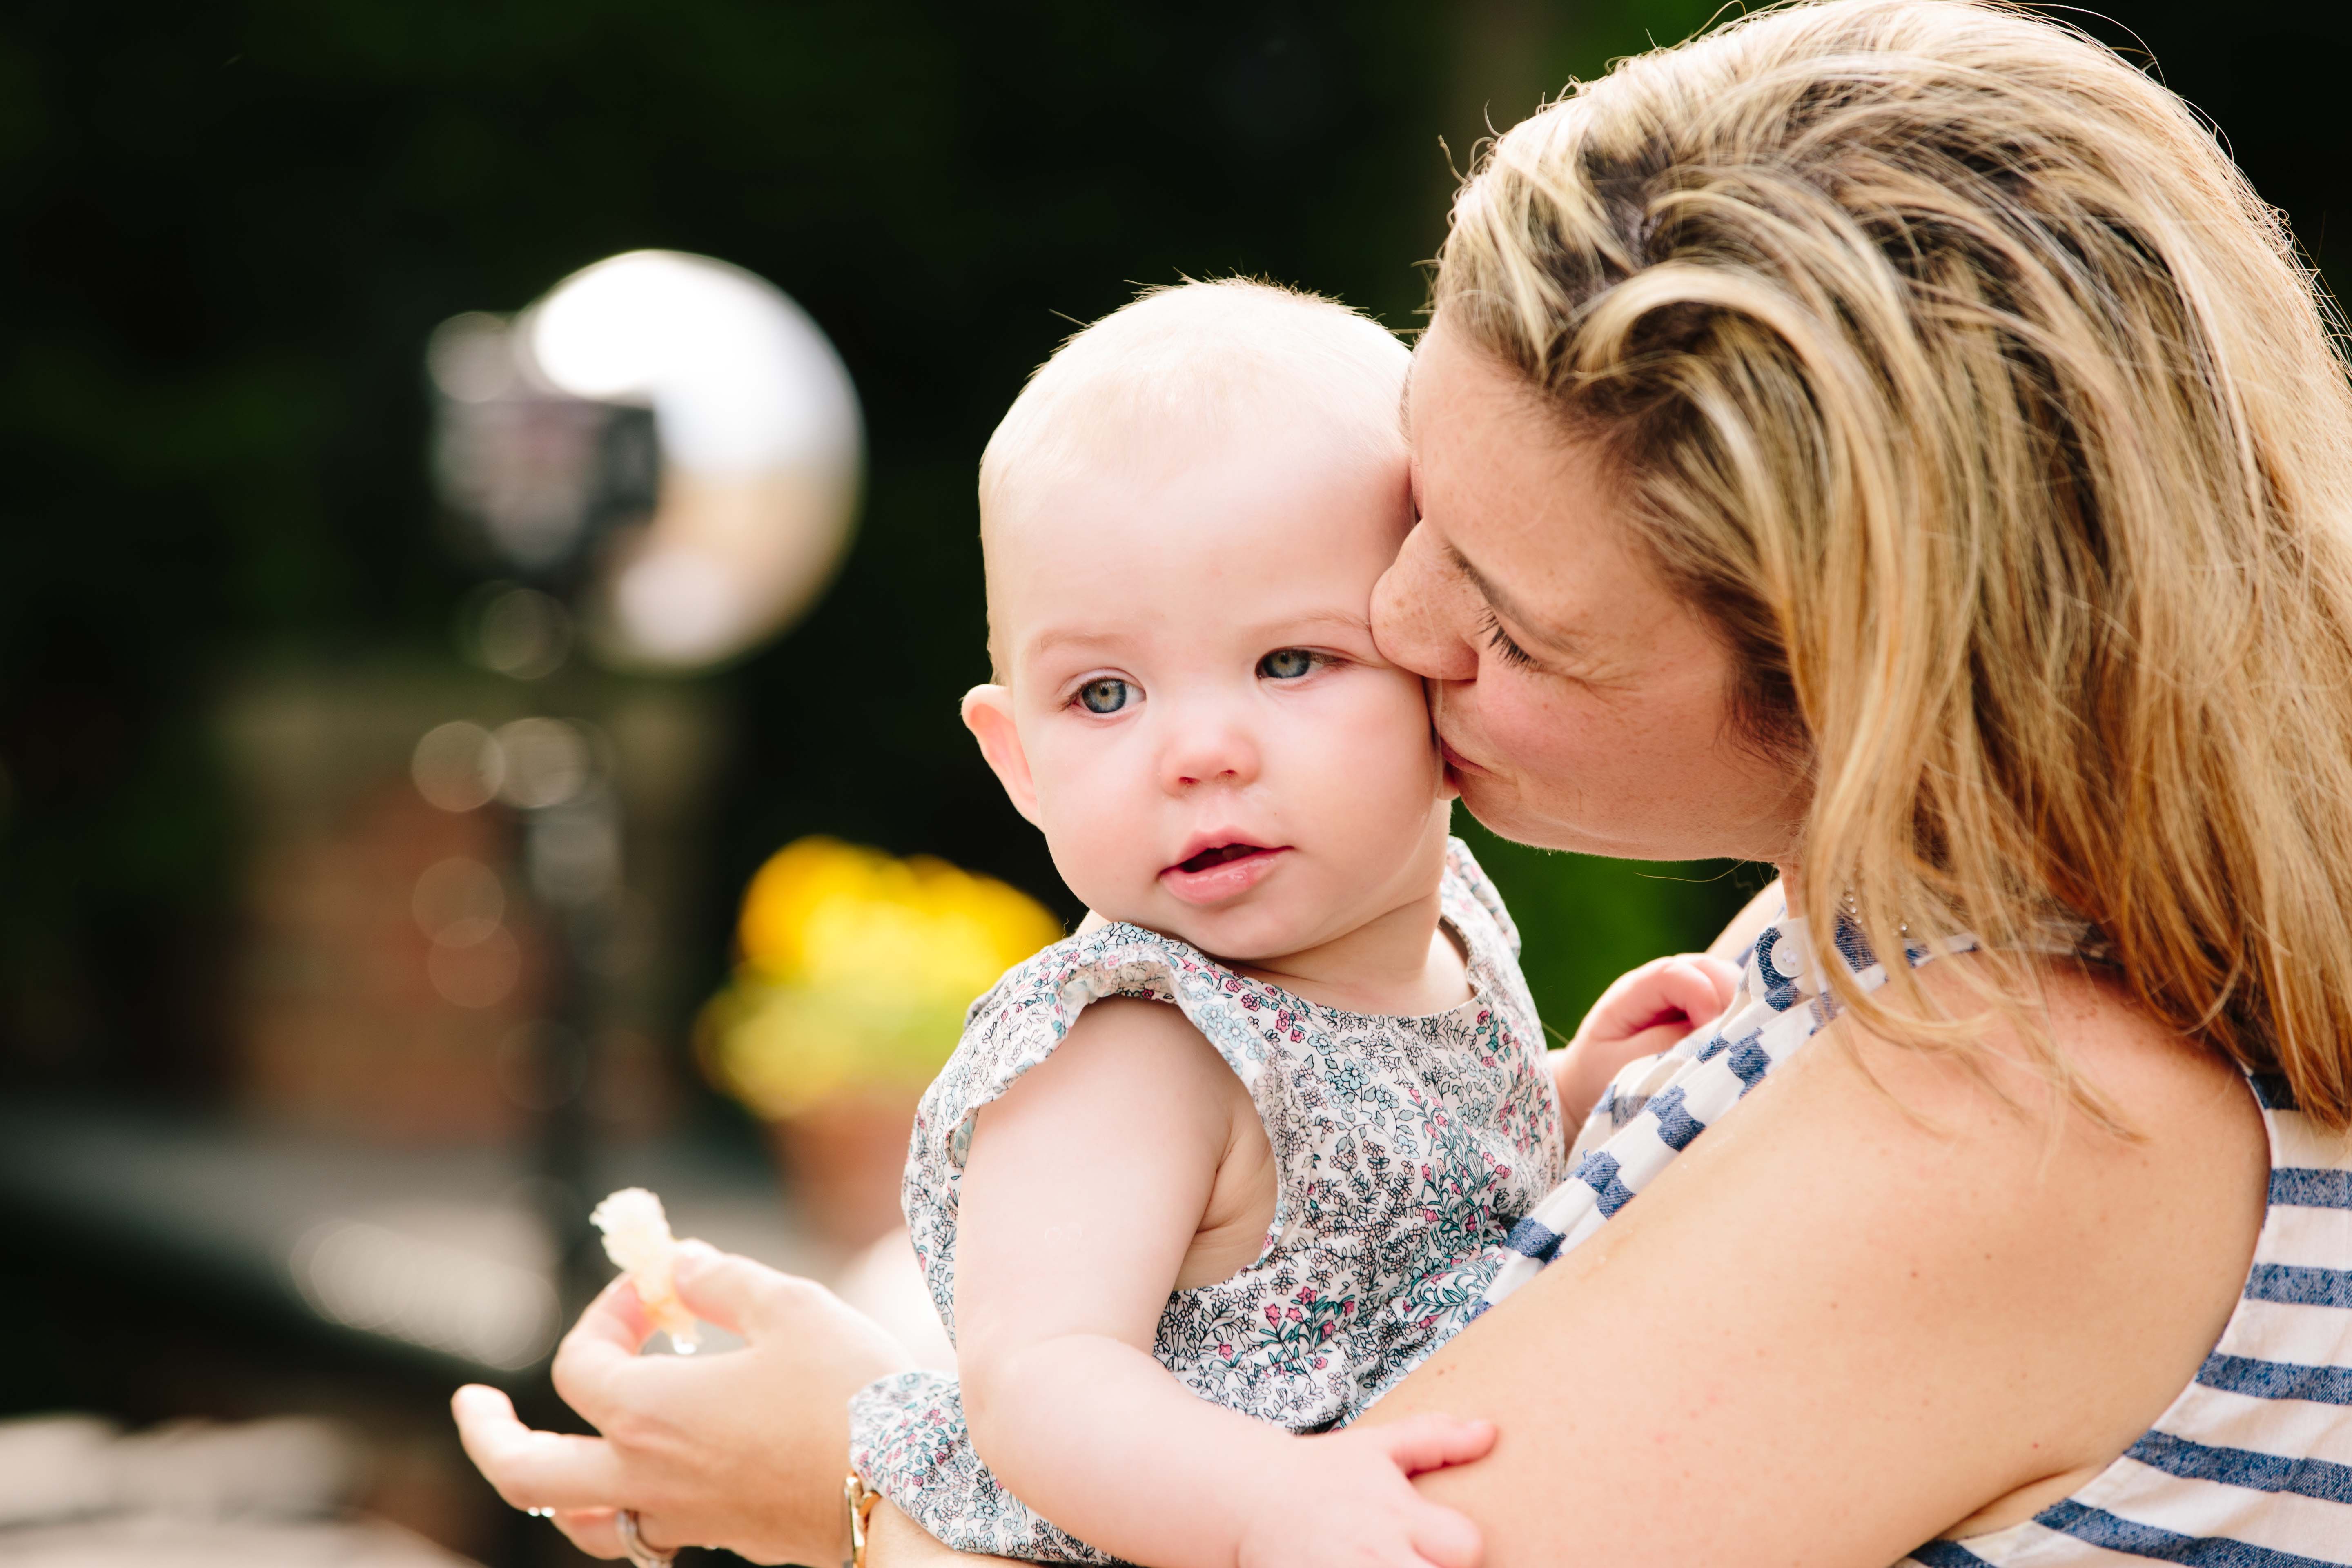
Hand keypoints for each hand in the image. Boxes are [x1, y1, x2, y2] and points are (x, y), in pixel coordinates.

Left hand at [452, 1241, 913, 1565]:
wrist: (912, 1492)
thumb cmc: (851, 1392)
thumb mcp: (790, 1307)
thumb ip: (722, 1280)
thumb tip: (678, 1262)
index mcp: (650, 1414)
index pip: (580, 1362)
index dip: (609, 1311)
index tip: (661, 1287)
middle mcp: (647, 1477)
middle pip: (525, 1473)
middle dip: (486, 1434)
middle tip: (469, 1403)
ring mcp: (681, 1518)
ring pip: (577, 1521)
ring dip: (548, 1485)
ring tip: (545, 1454)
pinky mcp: (722, 1539)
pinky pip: (639, 1535)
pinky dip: (621, 1506)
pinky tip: (645, 1478)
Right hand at [1235, 1415, 1495, 1567]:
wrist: (1251, 1495)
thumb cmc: (1321, 1472)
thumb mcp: (1377, 1447)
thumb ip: (1434, 1438)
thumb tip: (1489, 1431)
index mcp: (1398, 1514)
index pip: (1467, 1547)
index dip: (1464, 1548)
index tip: (1445, 1542)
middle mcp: (1377, 1553)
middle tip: (1420, 1559)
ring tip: (1394, 1564)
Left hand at [1553, 953, 1739, 1126]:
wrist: (1587, 1083)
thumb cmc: (1598, 1076)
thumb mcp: (1619, 1066)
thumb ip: (1660, 1046)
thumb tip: (1707, 1033)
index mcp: (1630, 993)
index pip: (1672, 974)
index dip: (1701, 994)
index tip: (1713, 1030)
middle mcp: (1658, 984)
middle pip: (1706, 969)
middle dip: (1730, 995)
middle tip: (1742, 1031)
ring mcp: (1681, 992)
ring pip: (1723, 980)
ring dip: (1739, 1004)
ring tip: (1747, 1035)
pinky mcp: (1698, 1008)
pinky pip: (1728, 1000)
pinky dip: (1740, 1013)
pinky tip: (1746, 1034)